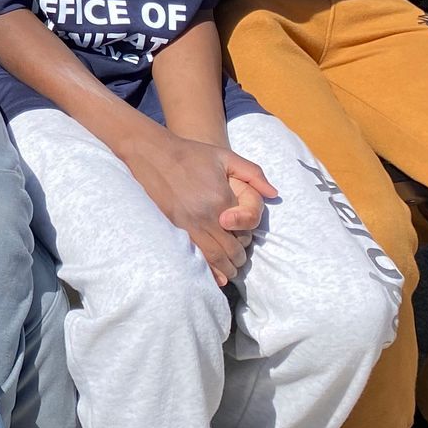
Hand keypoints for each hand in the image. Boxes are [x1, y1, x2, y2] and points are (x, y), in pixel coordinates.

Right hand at [121, 133, 273, 285]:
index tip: (244, 240)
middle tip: (239, 261)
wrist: (153, 153)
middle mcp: (206, 215)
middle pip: (230, 250)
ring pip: (213, 257)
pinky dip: (206, 268)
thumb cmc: (191, 154)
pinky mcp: (172, 227)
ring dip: (225, 268)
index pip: (243, 232)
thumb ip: (254, 174)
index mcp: (222, 199)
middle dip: (238, 259)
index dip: (247, 239)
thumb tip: (275, 194)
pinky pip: (193, 254)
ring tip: (229, 271)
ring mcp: (187, 223)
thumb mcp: (226, 157)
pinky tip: (212, 274)